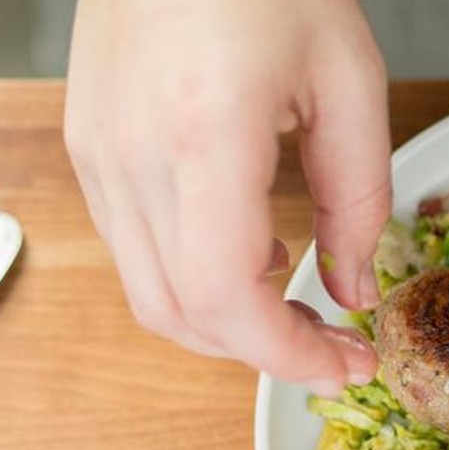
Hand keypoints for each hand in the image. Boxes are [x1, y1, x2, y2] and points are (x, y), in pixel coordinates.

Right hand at [65, 0, 389, 393]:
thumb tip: (355, 294)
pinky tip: (251, 254)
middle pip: (185, 316)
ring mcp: (98, 154)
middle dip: (267, 351)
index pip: (227, 300)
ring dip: (230, 323)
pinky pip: (136, 251)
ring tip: (297, 301)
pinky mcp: (89, 147)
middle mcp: (131, 155)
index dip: (289, 356)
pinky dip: (196, 280)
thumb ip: (359, 202)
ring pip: (151, 296)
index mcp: (203, 136)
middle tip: (335, 348)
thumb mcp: (350, 83)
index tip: (346, 366)